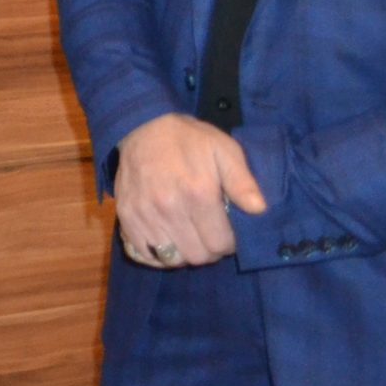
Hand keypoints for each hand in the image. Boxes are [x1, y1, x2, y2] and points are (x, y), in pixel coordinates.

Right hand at [113, 112, 268, 268]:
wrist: (143, 126)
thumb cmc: (189, 139)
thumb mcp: (224, 150)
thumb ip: (242, 181)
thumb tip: (259, 210)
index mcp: (198, 193)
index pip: (220, 244)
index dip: (229, 243)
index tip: (227, 232)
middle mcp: (169, 208)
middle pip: (197, 256)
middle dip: (209, 250)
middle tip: (209, 235)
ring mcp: (145, 215)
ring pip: (172, 259)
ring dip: (185, 253)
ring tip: (190, 236)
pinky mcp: (127, 217)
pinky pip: (145, 254)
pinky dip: (159, 255)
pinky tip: (168, 240)